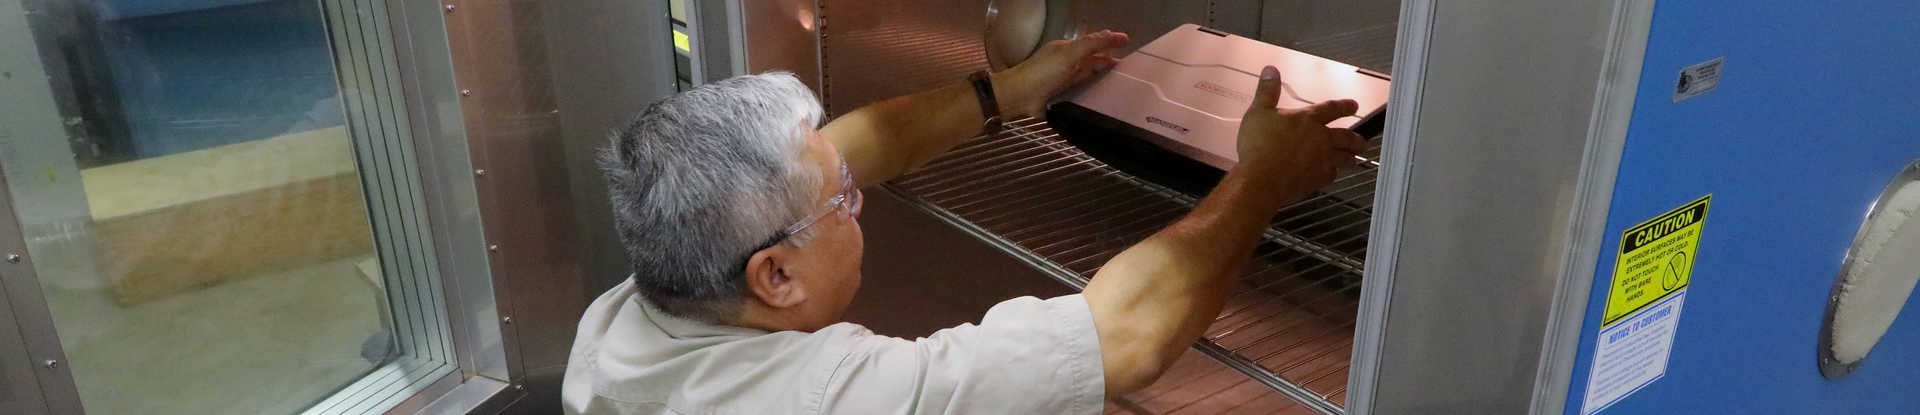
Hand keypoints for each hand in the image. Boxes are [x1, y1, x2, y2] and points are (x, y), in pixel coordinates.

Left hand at [991, 30, 1129, 118]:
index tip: (1127, 44)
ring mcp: (1063, 82)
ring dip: (1102, 79)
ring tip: (1121, 85)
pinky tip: (1102, 101)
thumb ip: (1091, 44)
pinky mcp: (1061, 99)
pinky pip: (1081, 94)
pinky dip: (1093, 95)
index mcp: (1066, 50)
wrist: (1018, 98)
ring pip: (1087, 77)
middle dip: (1108, 62)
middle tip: (1129, 68)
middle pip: (1091, 61)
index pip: (1092, 43)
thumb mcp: (1069, 54)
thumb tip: (1115, 35)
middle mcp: (1065, 64)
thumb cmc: (1041, 73)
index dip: (1109, 42)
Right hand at [1231, 66, 1367, 200]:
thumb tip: (1270, 71)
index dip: (1344, 106)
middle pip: (1346, 137)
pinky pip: (1331, 176)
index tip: (1353, 105)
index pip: (1332, 109)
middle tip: (1361, 142)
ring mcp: (1321, 161)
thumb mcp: (1258, 112)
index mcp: (1307, 120)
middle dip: (1356, 139)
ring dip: (1350, 158)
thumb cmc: (1258, 146)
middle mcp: (1320, 139)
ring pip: (1344, 158)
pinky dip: (1333, 174)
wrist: (1260, 178)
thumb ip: (1267, 91)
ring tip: (1353, 159)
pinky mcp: (1317, 180)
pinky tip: (1331, 175)